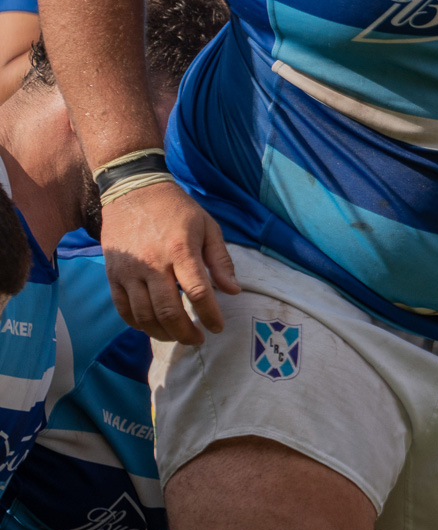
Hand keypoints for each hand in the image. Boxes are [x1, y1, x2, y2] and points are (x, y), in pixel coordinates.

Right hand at [102, 181, 240, 345]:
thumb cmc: (177, 209)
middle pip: (168, 311)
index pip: (198, 292)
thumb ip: (221, 260)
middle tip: (198, 340)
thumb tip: (233, 291)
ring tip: (178, 337)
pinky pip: (123, 308)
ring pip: (144, 315)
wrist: (133, 190)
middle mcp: (152, 263)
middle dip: (185, 332)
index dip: (210, 315)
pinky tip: (152, 328)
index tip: (218, 328)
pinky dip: (138, 324)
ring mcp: (128, 270)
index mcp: (180, 249)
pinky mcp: (112, 274)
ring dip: (162, 333)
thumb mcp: (208, 227)